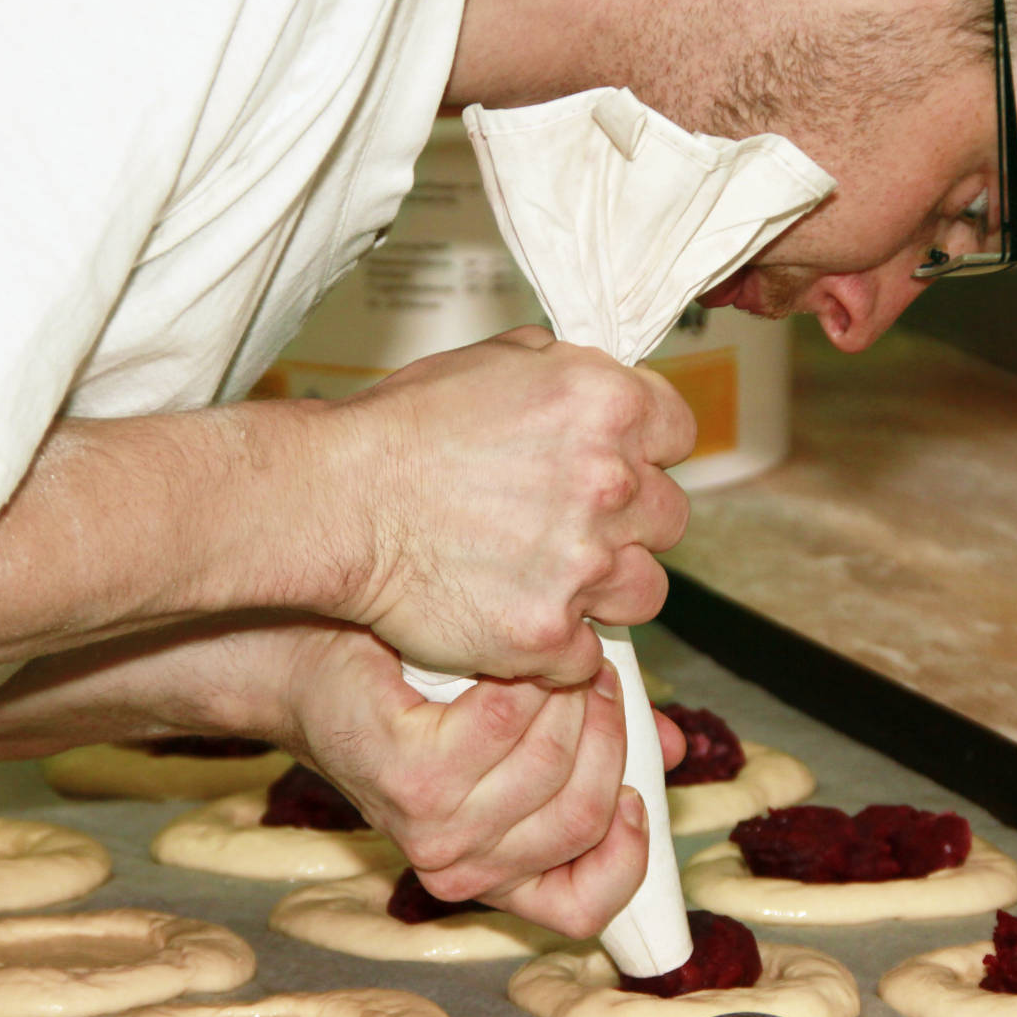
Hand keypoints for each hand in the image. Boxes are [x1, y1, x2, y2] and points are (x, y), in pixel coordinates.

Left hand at [277, 622, 684, 937]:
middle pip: (582, 818)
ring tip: (559, 661)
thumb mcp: (516, 737)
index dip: (627, 857)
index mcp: (494, 872)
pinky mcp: (411, 776)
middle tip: (601, 680)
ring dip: (570, 700)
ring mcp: (433, 829)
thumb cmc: (416, 701)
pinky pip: (507, 723)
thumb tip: (670, 746)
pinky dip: (523, 681)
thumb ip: (593, 747)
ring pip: (552, 768)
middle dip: (609, 738)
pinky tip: (512, 659)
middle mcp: (461, 867)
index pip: (582, 909)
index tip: (638, 796)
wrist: (311, 669)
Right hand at [331, 326, 693, 685]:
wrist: (336, 502)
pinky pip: (589, 654)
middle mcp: (611, 483)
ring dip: (606, 589)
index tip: (617, 466)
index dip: (646, 452)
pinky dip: (559, 647)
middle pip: (668, 518)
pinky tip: (516, 618)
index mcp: (607, 405)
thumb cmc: (401, 430)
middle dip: (629, 524)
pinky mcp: (550, 634)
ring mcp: (585, 565)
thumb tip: (600, 381)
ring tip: (548, 579)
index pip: (679, 434)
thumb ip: (565, 370)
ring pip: (645, 592)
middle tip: (571, 527)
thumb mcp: (494, 362)